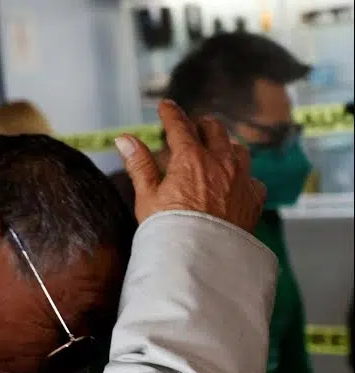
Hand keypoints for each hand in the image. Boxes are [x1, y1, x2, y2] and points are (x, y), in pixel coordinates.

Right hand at [116, 100, 264, 231]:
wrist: (201, 259)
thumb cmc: (169, 230)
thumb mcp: (146, 197)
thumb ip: (139, 164)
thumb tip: (124, 139)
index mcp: (191, 159)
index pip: (180, 126)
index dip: (171, 113)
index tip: (166, 106)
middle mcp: (220, 162)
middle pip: (215, 129)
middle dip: (202, 125)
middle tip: (192, 128)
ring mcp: (241, 178)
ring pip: (238, 149)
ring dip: (226, 146)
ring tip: (216, 152)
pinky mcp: (254, 198)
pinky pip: (252, 177)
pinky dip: (242, 175)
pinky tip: (234, 183)